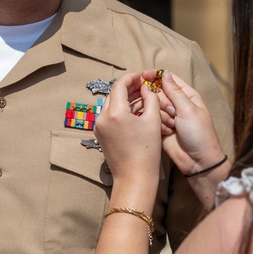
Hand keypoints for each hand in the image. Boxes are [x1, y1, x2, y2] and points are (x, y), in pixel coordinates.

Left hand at [93, 72, 162, 188]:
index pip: (119, 85)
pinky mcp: (100, 134)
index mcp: (115, 113)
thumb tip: (146, 89)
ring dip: (124, 98)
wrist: (134, 177)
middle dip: (128, 87)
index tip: (141, 76)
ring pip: (111, 104)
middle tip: (142, 85)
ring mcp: (99, 126)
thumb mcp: (153, 121)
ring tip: (140, 97)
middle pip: (113, 94)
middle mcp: (102, 118)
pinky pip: (109, 115)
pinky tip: (134, 110)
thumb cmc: (146, 151)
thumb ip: (150, 100)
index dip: (131, 78)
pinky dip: (120, 109)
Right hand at [156, 71, 225, 175]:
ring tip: (173, 126)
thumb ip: (175, 92)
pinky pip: (151, 119)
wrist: (198, 161)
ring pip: (153, 106)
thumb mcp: (189, 110)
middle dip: (162, 102)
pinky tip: (167, 132)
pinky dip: (157, 124)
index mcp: (187, 95)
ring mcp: (167, 116)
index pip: (168, 79)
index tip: (143, 75)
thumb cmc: (200, 134)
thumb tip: (165, 74)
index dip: (155, 76)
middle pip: (158, 92)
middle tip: (172, 113)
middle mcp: (176, 104)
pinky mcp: (160, 127)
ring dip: (161, 115)